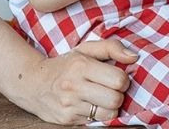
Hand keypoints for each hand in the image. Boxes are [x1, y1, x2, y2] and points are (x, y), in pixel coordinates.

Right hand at [20, 38, 136, 123]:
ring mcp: (70, 105)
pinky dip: (97, 115)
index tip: (117, 76)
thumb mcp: (85, 49)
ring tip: (101, 98)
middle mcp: (74, 86)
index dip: (123, 79)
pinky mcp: (67, 120)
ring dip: (109, 108)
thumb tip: (134, 57)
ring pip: (108, 114)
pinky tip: (90, 105)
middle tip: (110, 89)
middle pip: (115, 99)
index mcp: (81, 65)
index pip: (118, 79)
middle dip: (118, 95)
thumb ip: (111, 47)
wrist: (34, 82)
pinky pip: (95, 122)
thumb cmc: (65, 64)